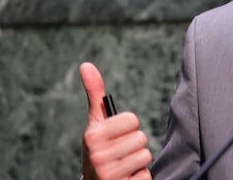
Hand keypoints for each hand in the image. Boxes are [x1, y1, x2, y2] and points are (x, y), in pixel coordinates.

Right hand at [80, 62, 152, 179]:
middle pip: (141, 138)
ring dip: (137, 162)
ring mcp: (109, 174)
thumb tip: (86, 65)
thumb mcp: (95, 123)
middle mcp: (98, 156)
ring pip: (145, 156)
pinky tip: (126, 178)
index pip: (132, 120)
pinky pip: (146, 176)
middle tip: (120, 153)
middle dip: (133, 145)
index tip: (117, 135)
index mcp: (92, 136)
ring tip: (123, 166)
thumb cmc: (100, 148)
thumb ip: (94, 93)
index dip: (128, 127)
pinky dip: (140, 177)